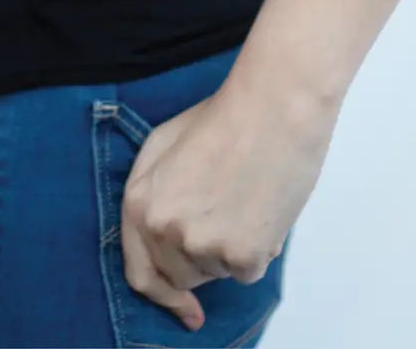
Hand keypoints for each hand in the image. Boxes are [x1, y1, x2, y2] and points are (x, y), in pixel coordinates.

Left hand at [117, 74, 337, 330]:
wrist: (274, 107)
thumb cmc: (225, 116)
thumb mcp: (164, 144)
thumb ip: (152, 193)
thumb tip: (163, 237)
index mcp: (141, 203)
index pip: (141, 272)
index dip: (163, 295)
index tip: (186, 308)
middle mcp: (166, 230)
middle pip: (182, 274)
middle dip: (202, 256)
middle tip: (226, 212)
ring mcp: (203, 246)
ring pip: (217, 272)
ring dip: (230, 249)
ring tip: (245, 198)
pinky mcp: (242, 256)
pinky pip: (249, 270)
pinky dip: (258, 247)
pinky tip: (263, 207)